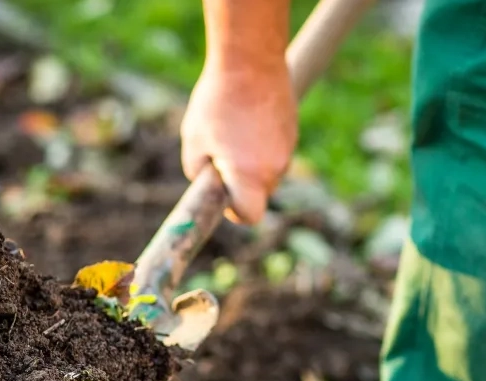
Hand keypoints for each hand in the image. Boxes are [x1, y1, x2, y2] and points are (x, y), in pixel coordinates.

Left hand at [181, 63, 297, 224]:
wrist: (250, 60)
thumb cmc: (217, 101)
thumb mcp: (193, 141)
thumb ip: (199, 173)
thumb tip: (209, 183)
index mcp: (249, 176)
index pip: (250, 216)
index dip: (235, 212)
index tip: (223, 195)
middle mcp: (274, 168)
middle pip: (259, 194)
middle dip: (240, 184)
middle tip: (219, 155)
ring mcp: (288, 150)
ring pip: (267, 172)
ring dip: (250, 162)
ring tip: (232, 129)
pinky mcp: (292, 132)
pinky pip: (274, 151)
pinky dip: (261, 144)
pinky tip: (247, 118)